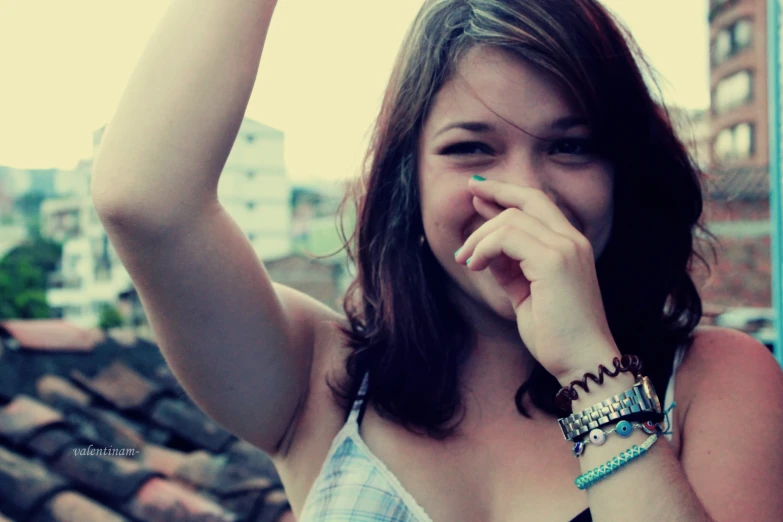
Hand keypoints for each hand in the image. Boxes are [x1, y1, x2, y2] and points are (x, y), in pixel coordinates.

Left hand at [453, 176, 619, 380]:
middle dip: (495, 191)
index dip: (508, 192)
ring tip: (465, 259)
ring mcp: (566, 248)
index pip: (539, 204)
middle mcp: (572, 241)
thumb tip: (485, 248)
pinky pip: (508, 238)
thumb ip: (509, 267)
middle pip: (528, 200)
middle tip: (468, 193)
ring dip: (480, 237)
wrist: (581, 362)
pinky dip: (485, 248)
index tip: (480, 190)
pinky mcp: (553, 261)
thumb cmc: (554, 334)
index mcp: (571, 246)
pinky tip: (475, 265)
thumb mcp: (524, 292)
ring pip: (511, 219)